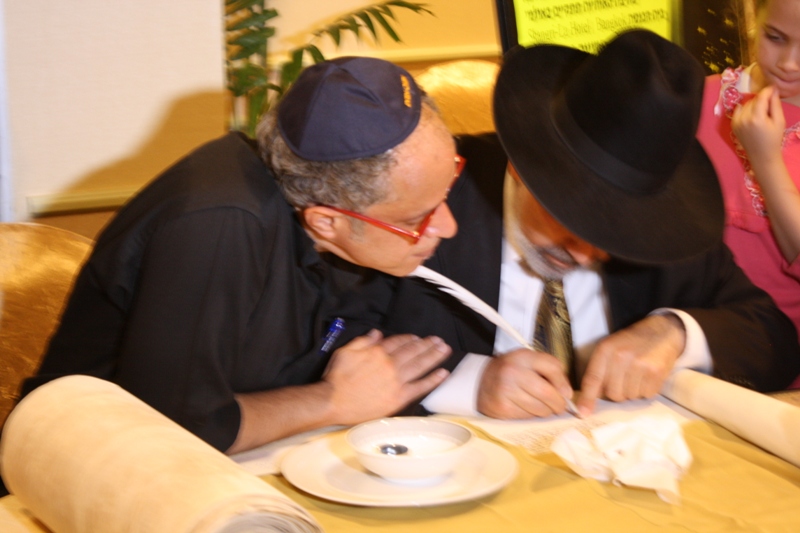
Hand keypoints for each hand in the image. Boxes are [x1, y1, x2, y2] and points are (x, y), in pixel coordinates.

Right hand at [323, 330, 450, 424]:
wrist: (333, 402)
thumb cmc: (337, 378)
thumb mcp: (345, 351)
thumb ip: (363, 341)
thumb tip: (377, 333)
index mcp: (378, 352)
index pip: (399, 342)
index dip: (410, 338)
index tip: (417, 338)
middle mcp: (390, 364)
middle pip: (413, 351)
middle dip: (427, 345)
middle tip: (439, 340)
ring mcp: (396, 381)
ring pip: (420, 365)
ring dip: (434, 356)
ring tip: (445, 350)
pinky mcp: (399, 397)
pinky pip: (420, 387)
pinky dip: (433, 380)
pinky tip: (442, 373)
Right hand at [477, 348, 572, 418]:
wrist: (480, 382)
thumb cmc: (511, 371)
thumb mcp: (528, 361)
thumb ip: (550, 370)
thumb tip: (567, 394)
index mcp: (522, 357)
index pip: (552, 367)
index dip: (563, 383)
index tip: (567, 393)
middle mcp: (513, 372)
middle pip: (547, 393)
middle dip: (558, 403)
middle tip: (560, 407)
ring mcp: (506, 391)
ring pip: (540, 408)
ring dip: (546, 411)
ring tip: (543, 407)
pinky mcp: (503, 408)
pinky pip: (528, 416)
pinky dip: (533, 415)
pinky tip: (527, 408)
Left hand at [577, 314, 684, 415]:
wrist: (663, 331)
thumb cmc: (632, 342)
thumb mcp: (611, 347)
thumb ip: (600, 369)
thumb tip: (593, 396)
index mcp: (606, 349)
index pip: (593, 378)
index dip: (588, 398)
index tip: (583, 413)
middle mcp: (621, 357)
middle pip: (612, 393)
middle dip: (616, 391)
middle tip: (624, 379)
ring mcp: (640, 365)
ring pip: (629, 396)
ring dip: (632, 391)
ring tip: (637, 375)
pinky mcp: (656, 373)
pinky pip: (646, 395)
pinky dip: (646, 390)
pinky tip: (647, 376)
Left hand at [732, 85, 785, 172]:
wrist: (762, 156)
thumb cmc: (773, 139)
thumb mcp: (779, 121)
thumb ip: (775, 105)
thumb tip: (773, 91)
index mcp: (756, 118)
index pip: (761, 98)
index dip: (767, 91)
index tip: (773, 88)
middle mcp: (744, 119)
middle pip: (753, 100)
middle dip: (762, 100)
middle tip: (770, 107)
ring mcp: (736, 122)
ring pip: (746, 105)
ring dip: (754, 105)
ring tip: (762, 114)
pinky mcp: (733, 125)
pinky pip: (738, 111)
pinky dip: (745, 109)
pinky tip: (752, 115)